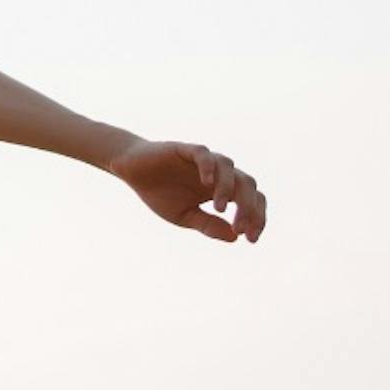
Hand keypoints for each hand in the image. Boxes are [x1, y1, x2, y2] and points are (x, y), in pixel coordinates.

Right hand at [105, 136, 266, 242]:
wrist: (132, 170)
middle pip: (248, 184)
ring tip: (219, 209)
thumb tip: (234, 237)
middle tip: (240, 227)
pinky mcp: (186, 150)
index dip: (257, 218)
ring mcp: (204, 160)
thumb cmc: (160, 192)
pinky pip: (204, 155)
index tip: (250, 239)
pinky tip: (207, 183)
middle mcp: (219, 173)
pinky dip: (209, 167)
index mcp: (223, 189)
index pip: (252, 200)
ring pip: (230, 168)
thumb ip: (208, 225)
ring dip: (228, 189)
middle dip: (249, 207)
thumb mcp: (184, 216)